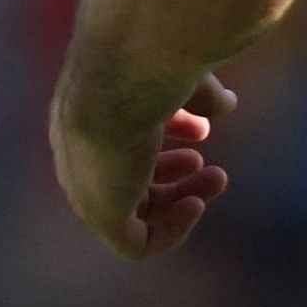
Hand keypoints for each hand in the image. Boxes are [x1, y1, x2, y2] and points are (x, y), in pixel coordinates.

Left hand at [52, 72, 238, 260]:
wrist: (124, 74)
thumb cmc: (150, 63)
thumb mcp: (177, 77)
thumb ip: (199, 94)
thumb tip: (225, 104)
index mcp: (89, 116)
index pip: (122, 137)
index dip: (166, 135)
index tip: (202, 129)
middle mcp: (81, 153)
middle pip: (126, 176)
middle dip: (173, 172)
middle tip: (209, 165)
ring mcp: (88, 186)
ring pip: (131, 211)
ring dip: (177, 201)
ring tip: (215, 181)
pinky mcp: (100, 214)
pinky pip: (134, 243)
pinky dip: (169, 232)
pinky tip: (195, 206)